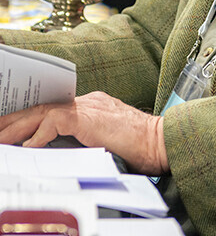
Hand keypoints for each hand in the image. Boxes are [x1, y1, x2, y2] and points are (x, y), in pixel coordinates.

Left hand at [0, 92, 168, 174]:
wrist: (160, 141)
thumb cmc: (140, 147)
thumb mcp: (105, 142)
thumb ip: (83, 141)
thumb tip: (58, 153)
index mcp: (91, 107)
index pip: (51, 108)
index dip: (28, 119)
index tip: (9, 129)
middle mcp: (88, 102)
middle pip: (42, 107)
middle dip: (14, 120)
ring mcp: (89, 107)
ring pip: (43, 111)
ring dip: (18, 127)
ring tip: (0, 140)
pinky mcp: (90, 117)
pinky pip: (56, 122)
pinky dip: (38, 135)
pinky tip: (28, 147)